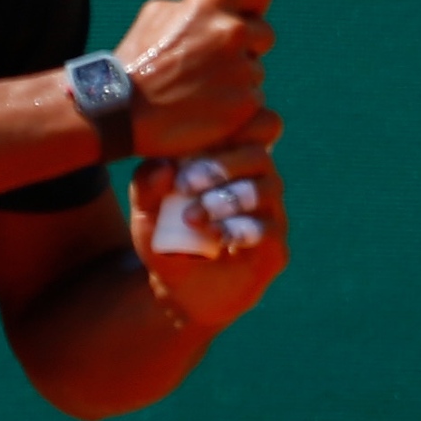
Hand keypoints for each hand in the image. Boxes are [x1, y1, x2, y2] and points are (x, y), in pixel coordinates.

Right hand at [113, 0, 274, 157]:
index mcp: (209, 6)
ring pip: (255, 71)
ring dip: (236, 80)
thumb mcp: (154, 18)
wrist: (122, 115)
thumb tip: (214, 6)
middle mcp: (231, 34)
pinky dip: (238, 108)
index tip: (248, 11)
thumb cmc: (133, 66)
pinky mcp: (246, 104)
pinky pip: (256, 102)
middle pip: (263, 34)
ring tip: (199, 92)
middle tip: (213, 62)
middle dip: (245, 46)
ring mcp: (242, 71)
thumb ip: (192, 7)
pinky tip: (209, 112)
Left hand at [130, 136, 288, 329]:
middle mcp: (254, 183)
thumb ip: (146, 186)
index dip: (226, 130)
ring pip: (266, 189)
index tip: (186, 147)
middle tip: (185, 185)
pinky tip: (214, 238)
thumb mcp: (145, 212)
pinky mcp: (275, 247)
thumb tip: (163, 166)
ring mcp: (269, 214)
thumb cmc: (163, 238)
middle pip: (258, 155)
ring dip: (227, 199)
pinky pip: (269, 228)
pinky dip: (239, 229)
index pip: (242, 132)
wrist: (179, 291)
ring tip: (193, 218)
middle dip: (221, 166)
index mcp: (228, 164)